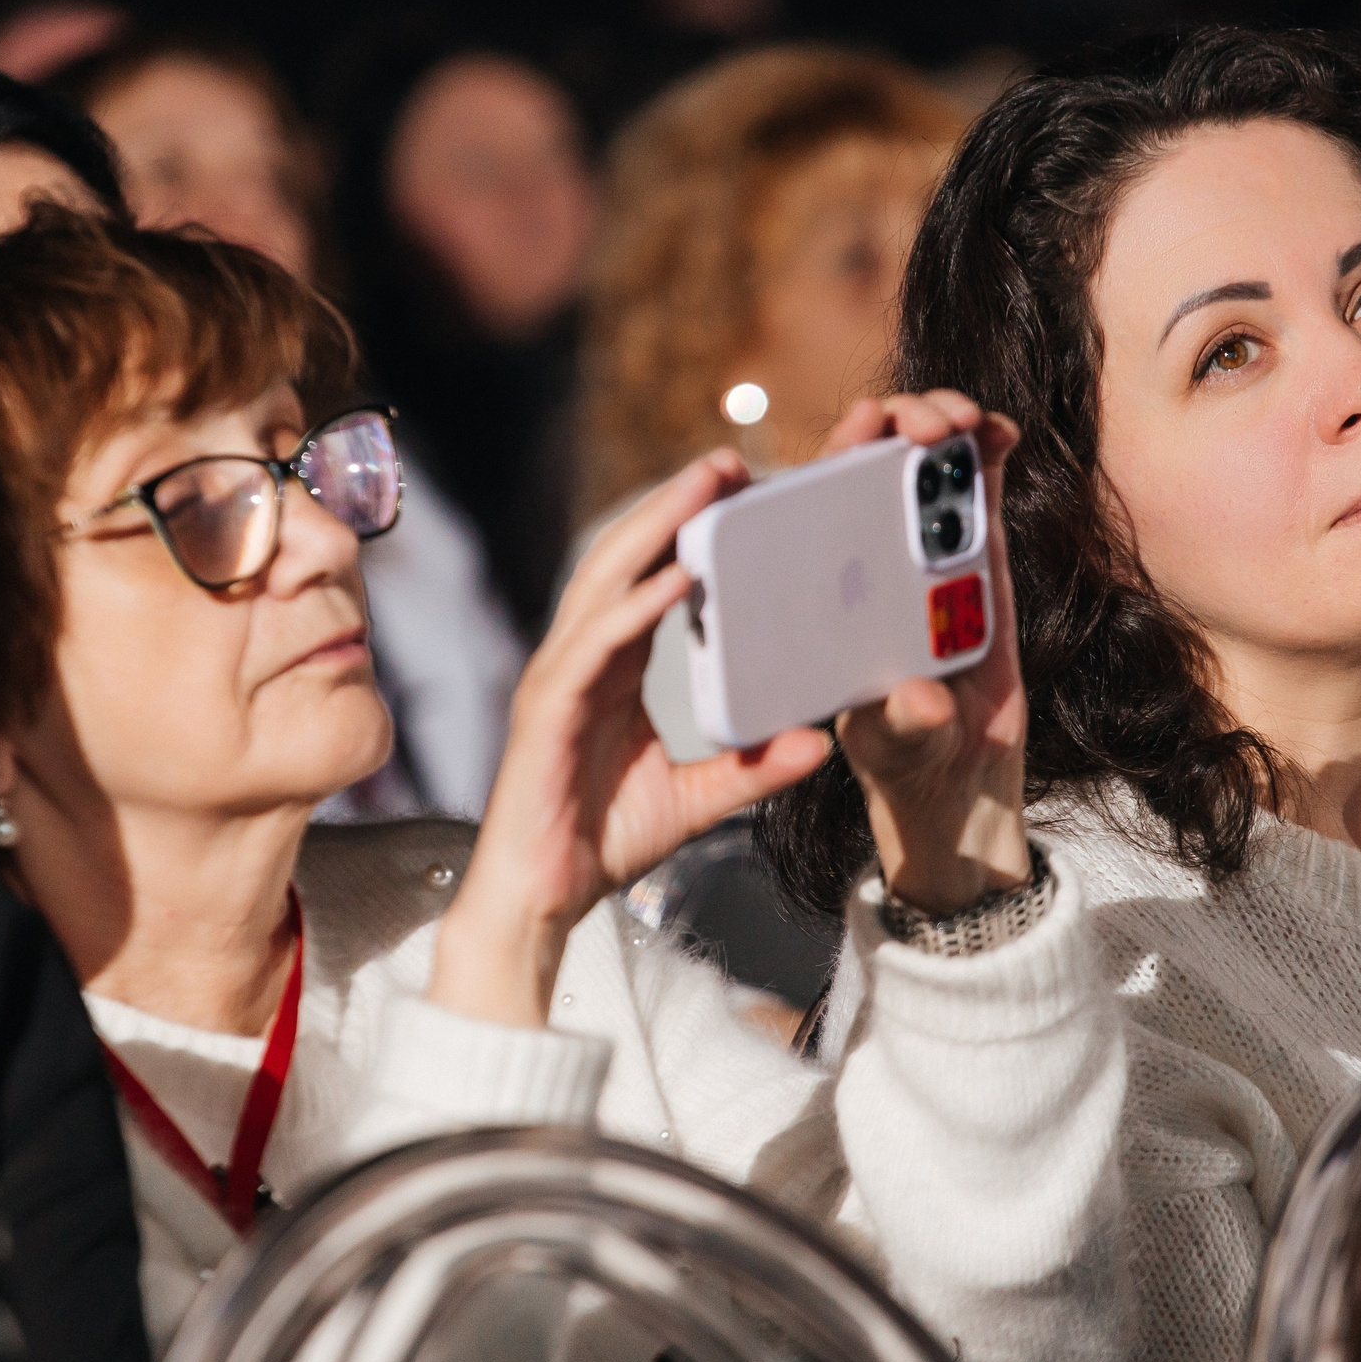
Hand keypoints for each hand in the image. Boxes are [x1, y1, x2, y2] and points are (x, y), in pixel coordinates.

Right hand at [430, 450, 833, 1026]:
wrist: (540, 898)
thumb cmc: (598, 841)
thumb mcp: (696, 799)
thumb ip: (753, 768)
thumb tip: (820, 743)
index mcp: (610, 669)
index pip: (651, 581)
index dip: (690, 532)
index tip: (741, 495)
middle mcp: (582, 657)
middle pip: (628, 559)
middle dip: (675, 505)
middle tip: (732, 462)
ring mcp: (560, 675)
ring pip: (608, 580)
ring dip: (657, 527)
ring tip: (707, 486)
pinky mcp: (550, 706)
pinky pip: (597, 641)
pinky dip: (638, 604)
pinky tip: (678, 576)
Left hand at [823, 393, 1030, 916]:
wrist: (956, 783)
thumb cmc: (898, 758)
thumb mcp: (888, 746)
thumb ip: (901, 725)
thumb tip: (919, 697)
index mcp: (825, 595)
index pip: (811, 508)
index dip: (827, 454)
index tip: (852, 430)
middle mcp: (870, 565)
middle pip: (868, 467)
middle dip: (892, 423)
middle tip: (918, 426)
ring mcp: (923, 557)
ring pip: (923, 467)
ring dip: (942, 423)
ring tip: (965, 420)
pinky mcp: (977, 564)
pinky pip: (978, 496)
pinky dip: (988, 455)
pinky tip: (1000, 434)